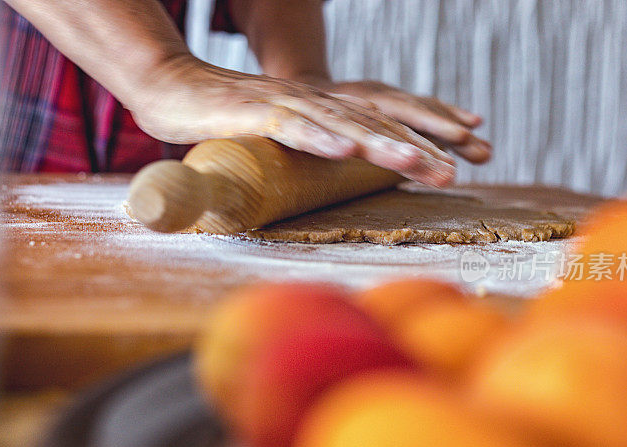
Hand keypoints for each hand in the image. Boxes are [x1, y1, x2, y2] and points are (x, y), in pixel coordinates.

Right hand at [129, 54, 455, 185]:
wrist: (172, 87)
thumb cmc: (225, 119)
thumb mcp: (277, 140)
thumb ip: (305, 155)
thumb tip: (334, 180)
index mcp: (322, 113)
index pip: (379, 128)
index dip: (419, 143)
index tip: (455, 166)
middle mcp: (312, 103)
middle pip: (372, 126)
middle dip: (416, 149)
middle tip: (454, 172)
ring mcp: (284, 105)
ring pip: (340, 125)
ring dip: (379, 143)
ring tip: (415, 161)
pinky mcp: (253, 113)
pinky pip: (291, 126)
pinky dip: (319, 137)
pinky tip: (345, 150)